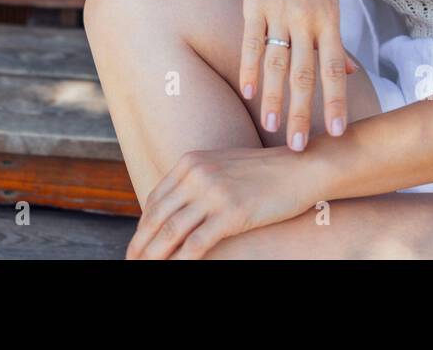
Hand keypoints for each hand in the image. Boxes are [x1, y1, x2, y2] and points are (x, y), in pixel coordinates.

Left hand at [125, 145, 314, 258]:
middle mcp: (197, 174)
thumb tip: (177, 210)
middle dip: (141, 243)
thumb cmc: (265, 172)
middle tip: (131, 260)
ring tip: (144, 268)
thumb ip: (198, 182)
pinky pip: (196, 243)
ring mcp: (213, 192)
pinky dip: (181, 260)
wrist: (301, 167)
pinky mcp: (231, 213)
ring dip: (154, 255)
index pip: (156, 198)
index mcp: (191, 162)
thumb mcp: (223, 168)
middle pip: (157, 215)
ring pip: (171, 231)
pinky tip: (175, 269)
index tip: (138, 243)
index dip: (144, 224)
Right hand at [239, 0, 351, 149]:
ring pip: (276, 62)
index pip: (333, 68)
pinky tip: (247, 91)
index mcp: (329, 18)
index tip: (337, 133)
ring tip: (271, 127)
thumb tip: (349, 72)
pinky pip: (251, 41)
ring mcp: (278, 10)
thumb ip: (335, 38)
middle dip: (303, 111)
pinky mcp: (253, 3)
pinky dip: (249, 68)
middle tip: (300, 146)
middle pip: (304, 72)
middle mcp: (306, 17)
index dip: (335, 101)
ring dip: (273, 97)